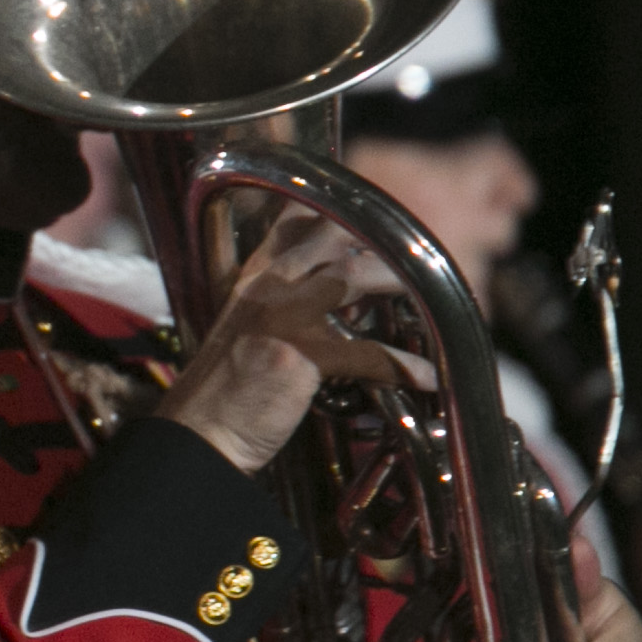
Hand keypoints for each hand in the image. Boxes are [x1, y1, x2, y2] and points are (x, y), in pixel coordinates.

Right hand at [156, 208, 425, 477]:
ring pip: (354, 275)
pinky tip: (428, 378)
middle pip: (333, 233)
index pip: (294, 219)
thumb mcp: (249, 332)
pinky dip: (403, 365)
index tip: (377, 213)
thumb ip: (287, 306)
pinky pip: (368, 352)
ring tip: (441, 303)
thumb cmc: (225, 393)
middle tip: (424, 257)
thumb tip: (343, 301)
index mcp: (253, 277)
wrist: (200, 434)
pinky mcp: (298, 354)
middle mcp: (266, 285)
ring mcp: (281, 315)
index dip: (336, 207)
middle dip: (382, 239)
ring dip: (403, 285)